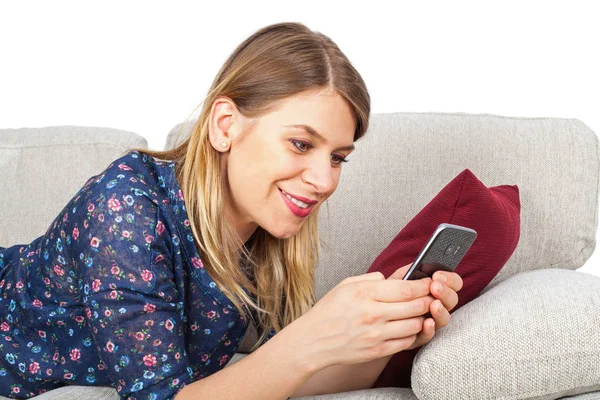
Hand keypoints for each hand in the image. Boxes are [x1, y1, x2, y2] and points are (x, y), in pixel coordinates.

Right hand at [287, 270, 431, 370]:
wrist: (313, 340)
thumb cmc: (329, 311)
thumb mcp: (346, 285)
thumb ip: (371, 278)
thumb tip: (393, 276)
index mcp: (364, 293)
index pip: (406, 288)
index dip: (424, 285)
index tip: (429, 281)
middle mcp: (372, 314)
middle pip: (416, 306)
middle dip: (429, 299)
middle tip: (432, 295)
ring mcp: (376, 334)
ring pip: (415, 324)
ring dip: (423, 317)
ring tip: (421, 311)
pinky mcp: (378, 351)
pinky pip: (406, 341)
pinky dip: (413, 333)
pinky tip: (408, 326)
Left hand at [387, 264, 462, 349]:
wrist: (372, 315)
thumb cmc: (385, 295)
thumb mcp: (395, 280)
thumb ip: (408, 272)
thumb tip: (421, 264)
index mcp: (434, 289)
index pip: (453, 283)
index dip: (450, 278)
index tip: (438, 275)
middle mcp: (436, 305)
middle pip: (452, 300)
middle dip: (446, 292)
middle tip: (435, 287)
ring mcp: (430, 321)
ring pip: (444, 318)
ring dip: (441, 310)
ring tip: (434, 304)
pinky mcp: (418, 337)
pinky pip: (429, 335)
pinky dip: (430, 329)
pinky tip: (427, 322)